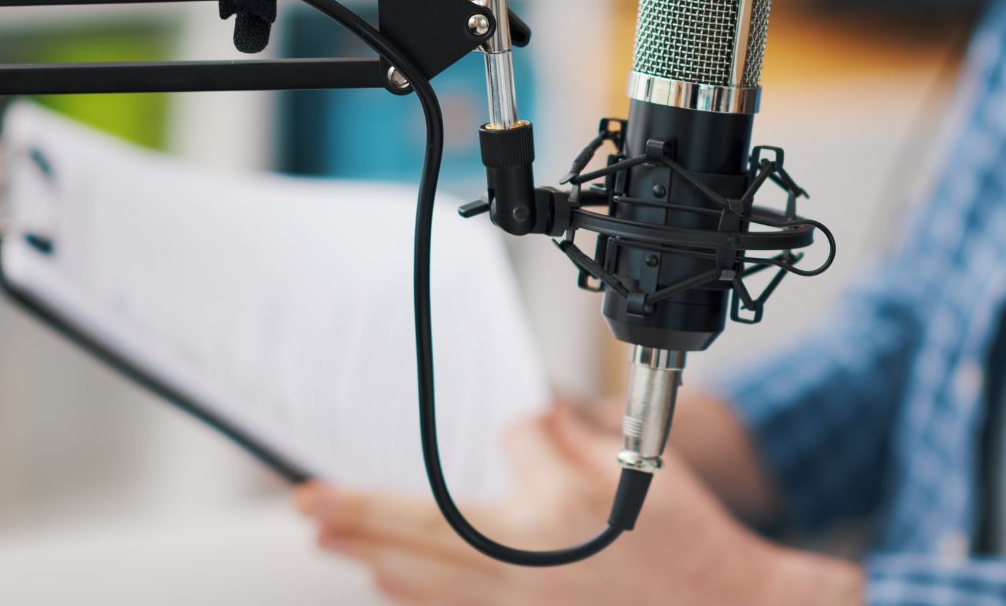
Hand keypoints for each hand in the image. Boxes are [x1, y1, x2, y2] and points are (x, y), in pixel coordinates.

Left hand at [294, 400, 859, 605]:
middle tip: (308, 500)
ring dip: (372, 553)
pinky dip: (416, 597)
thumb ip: (580, 439)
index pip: (516, 439)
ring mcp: (525, 604)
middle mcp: (534, 557)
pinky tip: (388, 582)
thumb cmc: (697, 545)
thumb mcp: (647, 467)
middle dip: (361, 510)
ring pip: (427, 578)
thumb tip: (530, 418)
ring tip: (327, 535)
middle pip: (427, 524)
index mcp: (569, 501)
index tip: (543, 430)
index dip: (528, 429)